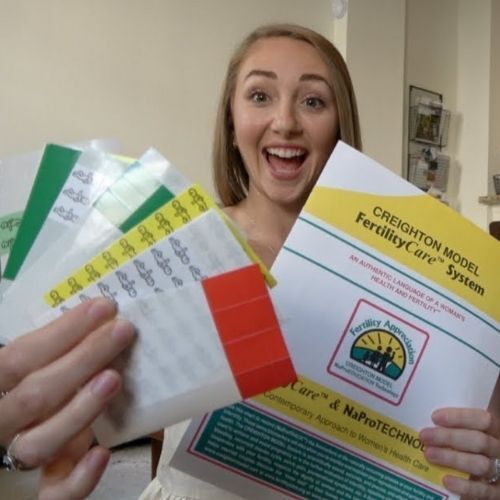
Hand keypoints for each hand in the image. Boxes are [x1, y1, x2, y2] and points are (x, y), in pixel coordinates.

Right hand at [0, 298, 135, 497]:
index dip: (62, 331)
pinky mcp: (43, 489)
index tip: (104, 308)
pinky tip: (101, 453)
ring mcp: (22, 459)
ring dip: (79, 409)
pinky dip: (77, 480)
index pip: (19, 357)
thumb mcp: (43, 367)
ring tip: (113, 379)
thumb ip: (61, 350)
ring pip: (39, 444)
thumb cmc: (42, 390)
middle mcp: (4, 423)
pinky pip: (53, 496)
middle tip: (122, 331)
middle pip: (35, 394)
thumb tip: (105, 318)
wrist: (27, 441)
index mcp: (0, 387)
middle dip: (83, 358)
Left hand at [420, 408, 499, 498]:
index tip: (435, 417)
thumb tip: (422, 417)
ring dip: (453, 459)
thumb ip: (451, 426)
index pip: (483, 419)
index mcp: (492, 430)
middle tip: (424, 436)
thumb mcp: (463, 433)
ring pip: (481, 464)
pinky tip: (445, 480)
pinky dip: (465, 486)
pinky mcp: (497, 492)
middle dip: (449, 437)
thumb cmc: (464, 447)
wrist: (477, 477)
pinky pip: (484, 490)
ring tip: (429, 455)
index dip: (460, 417)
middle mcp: (498, 449)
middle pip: (479, 441)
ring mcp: (499, 471)